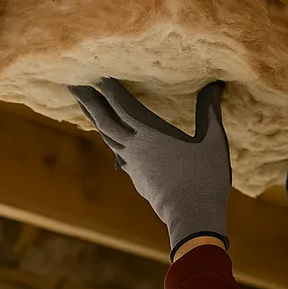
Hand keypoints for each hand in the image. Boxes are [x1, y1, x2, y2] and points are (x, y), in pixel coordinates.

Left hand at [68, 78, 231, 259]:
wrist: (192, 219)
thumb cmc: (205, 179)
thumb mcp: (213, 142)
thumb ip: (210, 111)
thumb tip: (215, 83)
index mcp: (150, 134)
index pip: (122, 104)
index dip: (108, 86)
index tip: (95, 69)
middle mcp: (134, 148)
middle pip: (104, 120)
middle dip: (88, 100)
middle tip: (72, 83)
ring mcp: (133, 166)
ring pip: (107, 137)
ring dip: (95, 119)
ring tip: (85, 106)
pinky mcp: (137, 179)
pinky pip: (118, 153)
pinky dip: (110, 140)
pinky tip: (113, 141)